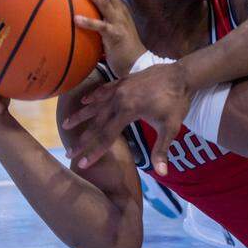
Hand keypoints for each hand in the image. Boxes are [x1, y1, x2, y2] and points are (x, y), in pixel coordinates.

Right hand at [62, 62, 191, 175]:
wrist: (182, 75)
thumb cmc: (177, 102)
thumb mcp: (172, 128)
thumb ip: (162, 150)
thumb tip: (162, 172)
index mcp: (129, 111)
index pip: (107, 136)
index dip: (95, 151)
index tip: (83, 164)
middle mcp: (120, 99)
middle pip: (97, 123)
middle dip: (83, 140)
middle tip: (69, 153)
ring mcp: (120, 88)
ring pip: (96, 105)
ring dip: (80, 116)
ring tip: (65, 125)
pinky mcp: (124, 80)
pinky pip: (104, 89)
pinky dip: (93, 96)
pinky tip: (84, 101)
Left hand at [71, 0, 145, 76]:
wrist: (136, 63)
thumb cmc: (120, 46)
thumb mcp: (111, 27)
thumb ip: (100, 17)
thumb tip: (79, 11)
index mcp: (119, 8)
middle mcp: (120, 11)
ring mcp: (119, 22)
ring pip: (104, 2)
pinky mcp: (116, 35)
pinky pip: (101, 27)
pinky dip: (89, 22)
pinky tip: (76, 19)